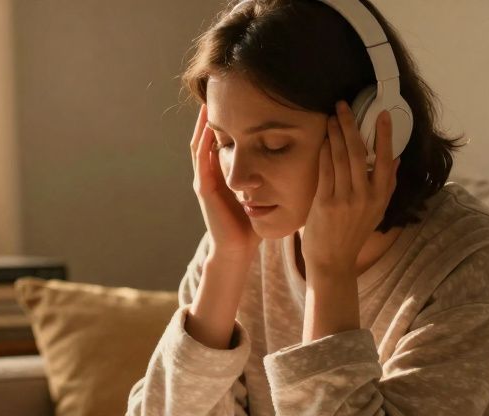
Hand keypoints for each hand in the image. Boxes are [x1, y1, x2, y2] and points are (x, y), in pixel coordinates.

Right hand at [190, 104, 260, 263]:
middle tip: (215, 92)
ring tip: (208, 103)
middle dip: (210, 117)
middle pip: (207, 138)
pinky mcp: (204, 189)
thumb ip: (265, 178)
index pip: (220, 141)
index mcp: (222, 174)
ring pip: (200, 145)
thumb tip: (289, 160)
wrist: (237, 249)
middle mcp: (210, 174)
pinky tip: (209, 128)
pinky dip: (204, 143)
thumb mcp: (258, 193)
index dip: (224, 121)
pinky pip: (201, 161)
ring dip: (203, 125)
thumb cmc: (249, 224)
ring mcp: (204, 181)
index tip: (234, 101)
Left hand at [300, 101, 399, 278]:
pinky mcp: (325, 203)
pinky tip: (322, 139)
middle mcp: (365, 196)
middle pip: (358, 152)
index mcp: (381, 197)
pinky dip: (324, 152)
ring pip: (340, 158)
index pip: (386, 159)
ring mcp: (345, 200)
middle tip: (343, 105)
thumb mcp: (377, 211)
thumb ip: (387, 185)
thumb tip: (396, 159)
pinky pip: (325, 170)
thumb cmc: (353, 234)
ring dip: (334, 134)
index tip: (382, 114)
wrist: (333, 261)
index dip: (384, 135)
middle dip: (350, 125)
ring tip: (331, 117)